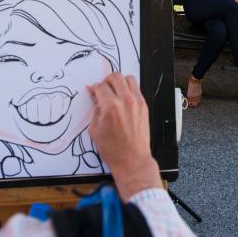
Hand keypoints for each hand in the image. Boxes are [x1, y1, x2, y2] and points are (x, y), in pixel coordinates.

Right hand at [88, 74, 160, 200]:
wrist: (132, 159)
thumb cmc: (112, 148)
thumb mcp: (95, 128)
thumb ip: (95, 108)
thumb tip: (94, 95)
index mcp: (110, 107)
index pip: (100, 87)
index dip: (94, 88)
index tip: (93, 91)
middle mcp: (125, 101)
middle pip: (115, 77)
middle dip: (106, 81)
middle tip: (103, 88)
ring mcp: (137, 102)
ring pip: (128, 78)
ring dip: (119, 82)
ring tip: (114, 91)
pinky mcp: (144, 105)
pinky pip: (136, 88)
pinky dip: (128, 89)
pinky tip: (123, 98)